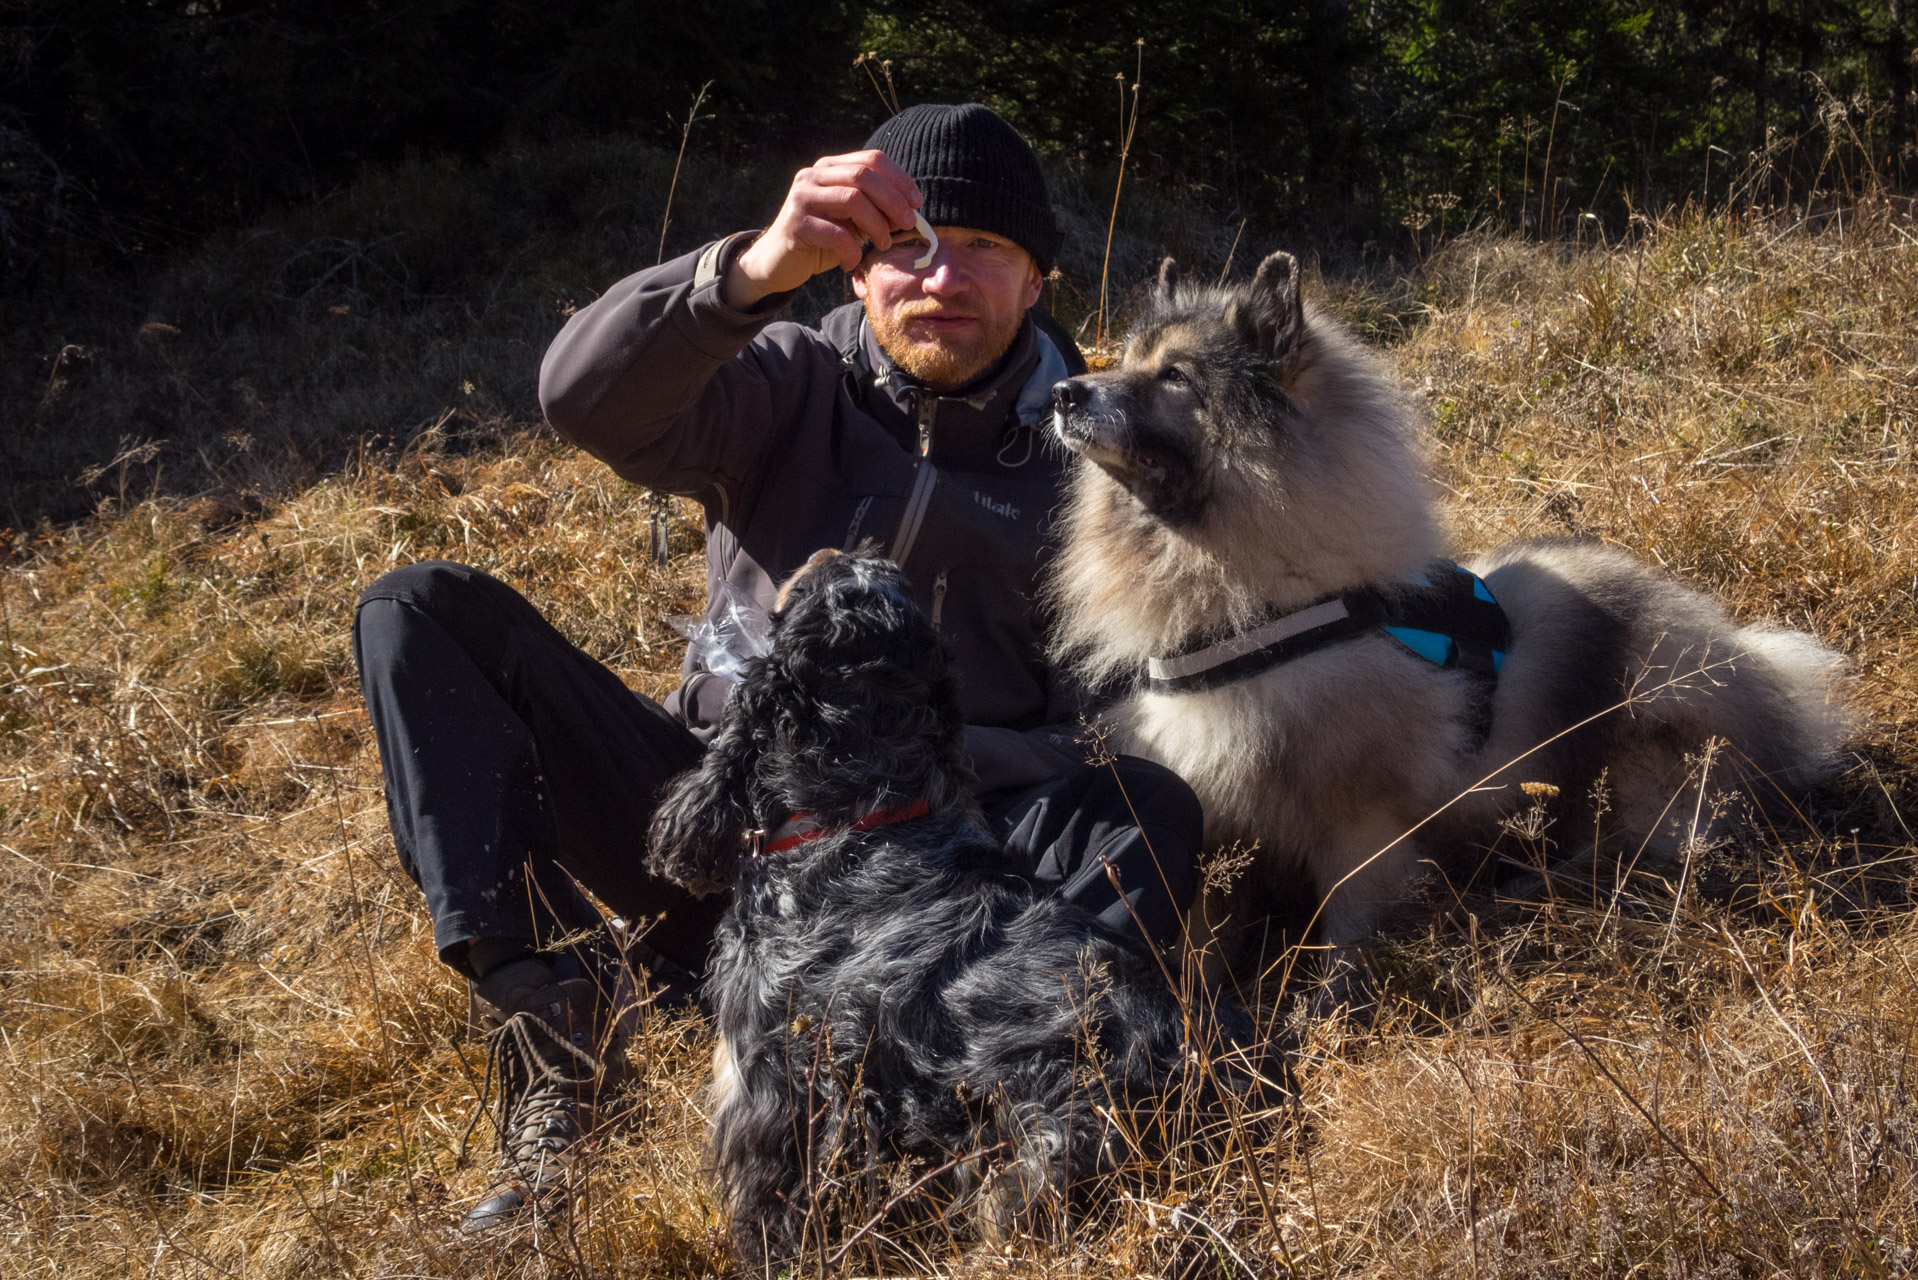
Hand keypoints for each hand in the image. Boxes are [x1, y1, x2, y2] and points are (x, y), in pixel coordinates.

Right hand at [723, 150, 922, 308]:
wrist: (777, 263)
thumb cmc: (821, 241)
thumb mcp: (851, 220)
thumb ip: (874, 208)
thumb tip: (911, 208)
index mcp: (829, 168)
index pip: (871, 159)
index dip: (899, 178)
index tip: (917, 202)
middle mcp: (813, 176)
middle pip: (863, 176)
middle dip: (893, 201)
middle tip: (908, 224)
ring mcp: (801, 197)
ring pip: (852, 200)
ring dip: (877, 225)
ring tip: (883, 245)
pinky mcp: (795, 224)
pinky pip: (836, 234)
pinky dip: (852, 251)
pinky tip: (852, 262)